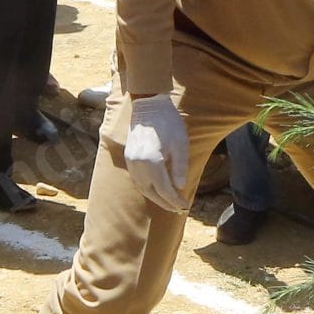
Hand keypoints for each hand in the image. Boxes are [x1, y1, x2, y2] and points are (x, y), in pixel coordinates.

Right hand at [121, 92, 190, 212]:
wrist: (148, 105)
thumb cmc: (168, 122)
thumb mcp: (181, 144)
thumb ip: (180, 167)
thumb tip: (179, 187)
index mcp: (152, 161)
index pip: (165, 189)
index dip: (176, 200)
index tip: (186, 206)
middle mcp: (138, 164)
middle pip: (151, 192)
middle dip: (165, 203)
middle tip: (178, 209)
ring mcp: (131, 161)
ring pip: (143, 188)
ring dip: (156, 197)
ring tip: (168, 202)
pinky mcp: (128, 157)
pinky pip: (138, 180)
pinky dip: (148, 188)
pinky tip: (156, 189)